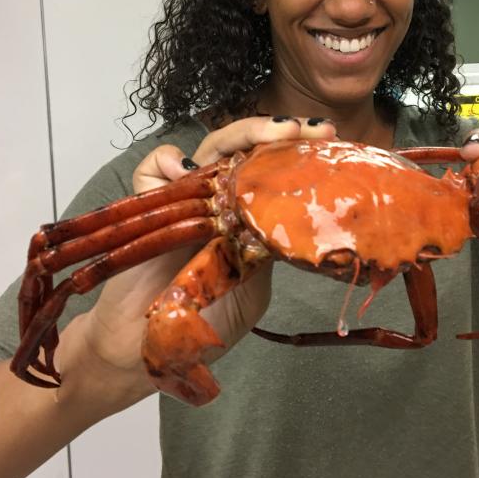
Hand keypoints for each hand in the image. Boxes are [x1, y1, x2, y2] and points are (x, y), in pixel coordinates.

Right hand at [66, 115, 337, 390]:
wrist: (150, 349)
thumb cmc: (206, 324)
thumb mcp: (253, 288)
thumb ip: (265, 252)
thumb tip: (286, 218)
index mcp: (250, 219)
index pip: (274, 175)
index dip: (298, 156)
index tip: (330, 142)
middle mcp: (221, 202)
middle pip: (246, 152)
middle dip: (276, 132)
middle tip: (306, 128)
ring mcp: (186, 199)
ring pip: (209, 149)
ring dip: (240, 134)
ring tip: (272, 132)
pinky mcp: (149, 204)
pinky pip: (154, 168)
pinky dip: (168, 161)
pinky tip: (187, 170)